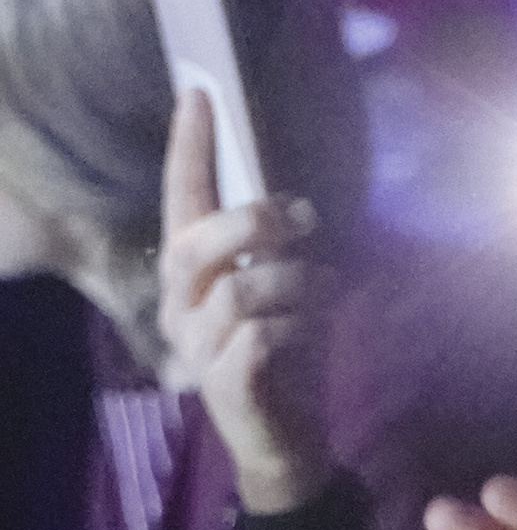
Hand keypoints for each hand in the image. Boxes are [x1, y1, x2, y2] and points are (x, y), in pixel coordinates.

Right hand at [157, 89, 335, 512]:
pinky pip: (262, 337)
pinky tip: (310, 333)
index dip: (189, 146)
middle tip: (306, 220)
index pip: (180, 196)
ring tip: (325, 294)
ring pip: (242, 290)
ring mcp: (195, 344)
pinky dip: (299, 328)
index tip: (199, 92)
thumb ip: (276, 245)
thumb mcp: (283, 286)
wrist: (285, 437)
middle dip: (258, 220)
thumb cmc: (285, 350)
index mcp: (190, 270)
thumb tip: (297, 195)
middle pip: (201, 239)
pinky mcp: (224, 381)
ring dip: (298, 283)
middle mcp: (178, 302)